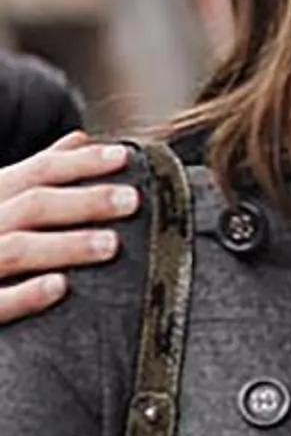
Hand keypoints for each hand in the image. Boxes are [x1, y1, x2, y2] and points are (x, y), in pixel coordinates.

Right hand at [0, 136, 137, 324]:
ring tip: (111, 244)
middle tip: (131, 201)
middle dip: (83, 202)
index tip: (124, 157)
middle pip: (32, 206)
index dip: (80, 162)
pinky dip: (25, 295)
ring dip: (65, 245)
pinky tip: (59, 287)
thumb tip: (80, 139)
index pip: (38, 171)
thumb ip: (34, 172)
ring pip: (16, 249)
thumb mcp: (0, 196)